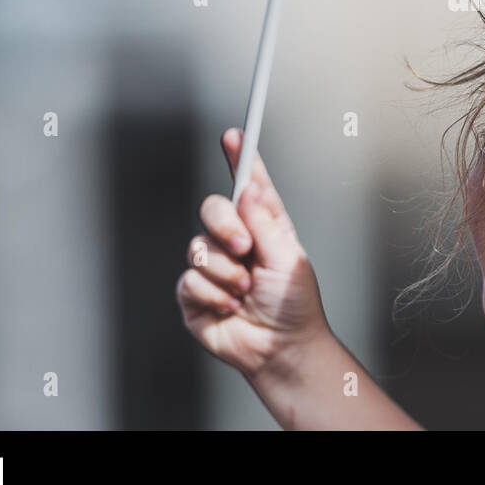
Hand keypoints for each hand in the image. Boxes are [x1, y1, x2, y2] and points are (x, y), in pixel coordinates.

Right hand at [177, 129, 328, 378]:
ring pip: (198, 247)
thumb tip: (248, 189)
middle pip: (212, 208)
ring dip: (226, 273)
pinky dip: (213, 295)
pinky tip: (229, 307)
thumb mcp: (288, 259)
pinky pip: (190, 280)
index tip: (234, 135)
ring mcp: (213, 266)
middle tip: (244, 248)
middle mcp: (235, 241)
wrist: (280, 349)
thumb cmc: (294, 306)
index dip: (240, 159)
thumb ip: (265, 223)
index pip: (248, 187)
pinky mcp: (194, 293)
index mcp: (263, 227)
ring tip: (245, 292)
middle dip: (225, 225)